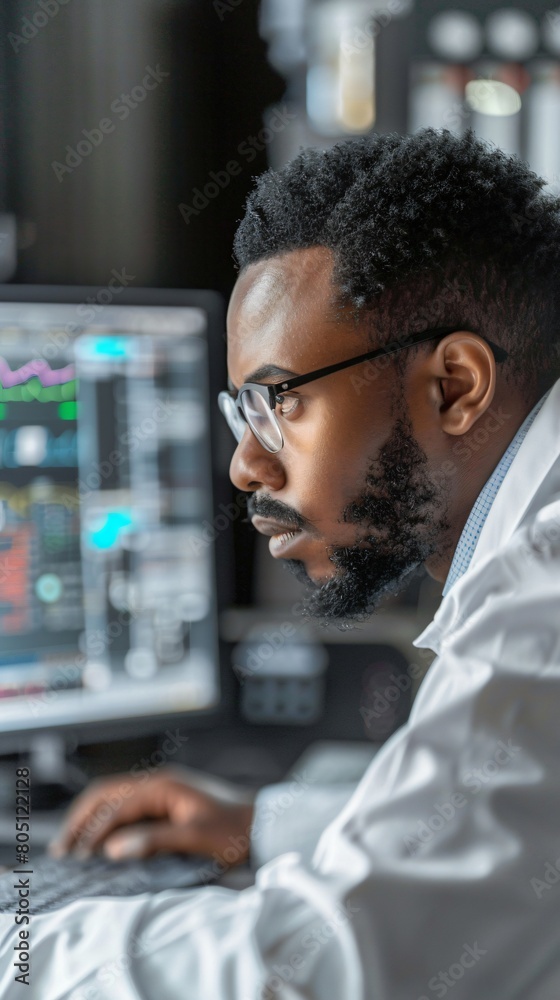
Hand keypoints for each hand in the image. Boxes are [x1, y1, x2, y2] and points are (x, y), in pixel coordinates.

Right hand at [48, 765, 254, 865]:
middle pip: (106, 794)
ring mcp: (161, 791)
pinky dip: (106, 822)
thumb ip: (155, 841)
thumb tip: (114, 849)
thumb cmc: (234, 830)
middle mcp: (157, 782)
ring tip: (72, 846)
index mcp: (162, 785)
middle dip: (81, 820)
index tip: (78, 858)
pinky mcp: (165, 802)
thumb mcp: (196, 837)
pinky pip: (126, 807)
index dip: (94, 832)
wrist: (263, 825)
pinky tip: (100, 841)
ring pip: (113, 799)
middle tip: (61, 850)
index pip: (116, 806)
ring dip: (90, 820)